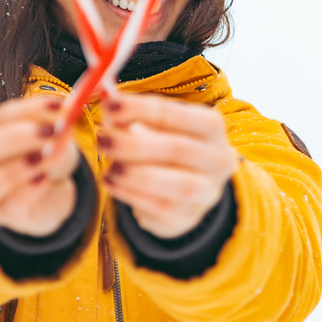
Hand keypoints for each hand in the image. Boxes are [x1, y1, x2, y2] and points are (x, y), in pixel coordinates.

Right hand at [0, 95, 79, 236]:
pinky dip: (30, 190)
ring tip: (50, 156)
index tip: (59, 105)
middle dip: (15, 138)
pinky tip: (46, 179)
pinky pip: (11, 205)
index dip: (29, 109)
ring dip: (19, 168)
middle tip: (51, 132)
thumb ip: (57, 128)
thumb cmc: (42, 158)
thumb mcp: (53, 137)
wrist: (48, 195)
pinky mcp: (2, 216)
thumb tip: (64, 117)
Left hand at [98, 94, 238, 238]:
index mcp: (212, 126)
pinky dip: (131, 195)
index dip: (140, 109)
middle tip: (103, 139)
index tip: (109, 106)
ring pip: (179, 185)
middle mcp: (219, 159)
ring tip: (108, 167)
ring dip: (137, 175)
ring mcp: (208, 192)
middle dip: (134, 144)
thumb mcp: (154, 125)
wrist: (185, 186)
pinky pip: (162, 209)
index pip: (177, 114)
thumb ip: (130, 115)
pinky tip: (111, 182)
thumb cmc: (165, 144)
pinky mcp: (189, 218)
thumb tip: (106, 103)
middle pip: (179, 149)